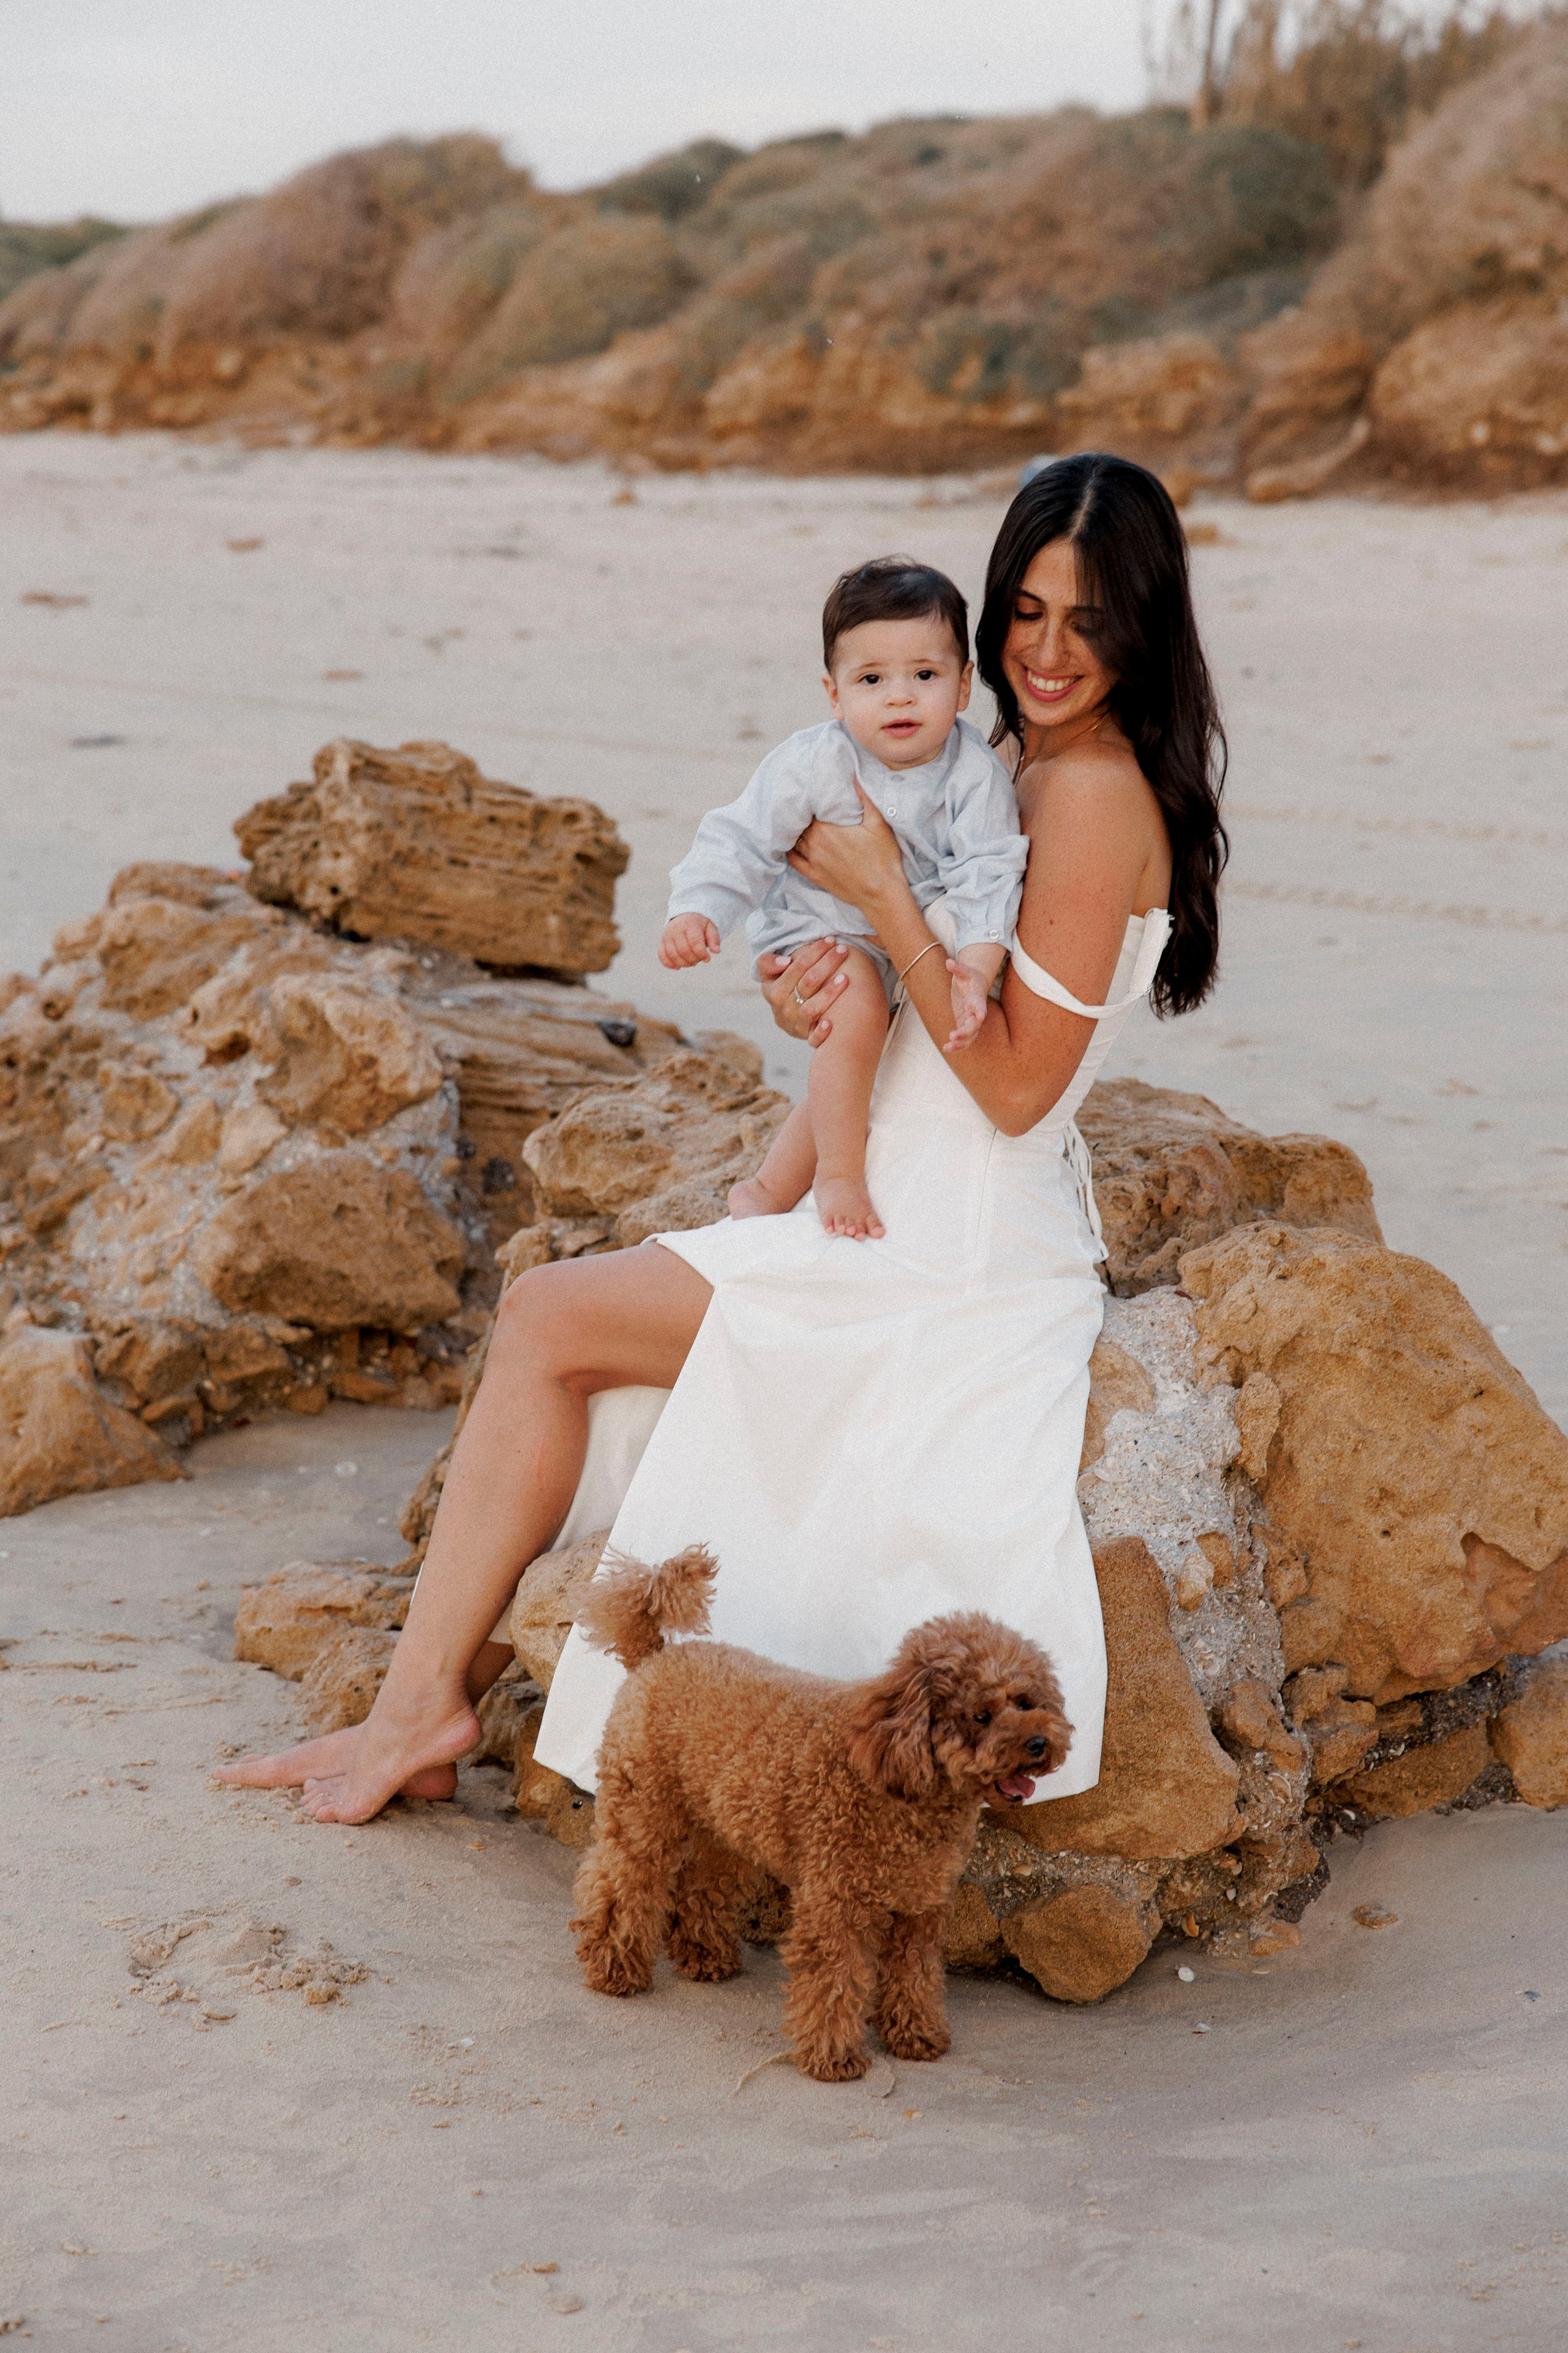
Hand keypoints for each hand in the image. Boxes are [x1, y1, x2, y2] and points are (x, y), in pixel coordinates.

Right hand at [660, 913, 719, 968]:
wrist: (684, 915)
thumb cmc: (699, 924)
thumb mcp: (710, 927)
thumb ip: (714, 939)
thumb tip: (716, 951)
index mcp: (689, 923)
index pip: (694, 942)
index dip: (701, 953)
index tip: (707, 958)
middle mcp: (676, 929)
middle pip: (683, 950)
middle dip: (694, 959)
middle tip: (699, 959)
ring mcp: (667, 935)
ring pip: (673, 955)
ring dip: (684, 963)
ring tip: (692, 962)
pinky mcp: (662, 942)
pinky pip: (662, 955)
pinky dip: (669, 964)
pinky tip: (678, 966)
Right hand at [758, 938, 850, 1044]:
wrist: (790, 1019)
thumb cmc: (786, 988)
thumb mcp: (771, 975)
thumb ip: (768, 964)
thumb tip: (785, 962)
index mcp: (773, 990)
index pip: (795, 968)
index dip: (813, 953)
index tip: (830, 940)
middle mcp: (782, 1008)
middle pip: (807, 983)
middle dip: (827, 964)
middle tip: (843, 950)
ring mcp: (795, 1024)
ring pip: (812, 1008)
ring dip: (829, 993)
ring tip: (846, 978)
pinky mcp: (807, 1037)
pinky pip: (814, 1038)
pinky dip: (821, 1032)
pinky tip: (831, 1023)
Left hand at [784, 782, 907, 919]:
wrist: (882, 893)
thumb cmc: (883, 857)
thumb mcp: (879, 824)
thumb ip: (865, 799)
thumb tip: (854, 776)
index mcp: (827, 828)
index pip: (809, 808)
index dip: (811, 801)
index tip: (813, 795)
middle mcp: (815, 844)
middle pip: (800, 823)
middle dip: (803, 815)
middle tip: (805, 807)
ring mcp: (813, 861)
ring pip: (795, 840)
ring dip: (796, 831)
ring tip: (798, 823)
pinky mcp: (815, 876)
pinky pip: (794, 861)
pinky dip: (790, 851)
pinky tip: (791, 844)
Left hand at [945, 959, 989, 1052]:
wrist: (974, 985)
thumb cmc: (969, 978)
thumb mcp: (964, 972)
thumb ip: (958, 969)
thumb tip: (949, 962)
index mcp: (976, 998)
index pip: (979, 1005)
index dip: (980, 1010)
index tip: (981, 1016)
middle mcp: (976, 1012)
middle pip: (974, 1025)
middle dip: (966, 1032)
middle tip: (954, 1035)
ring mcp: (970, 1020)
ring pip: (970, 1036)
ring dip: (961, 1043)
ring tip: (948, 1047)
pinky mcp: (964, 1025)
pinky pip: (963, 1038)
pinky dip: (956, 1045)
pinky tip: (946, 1049)